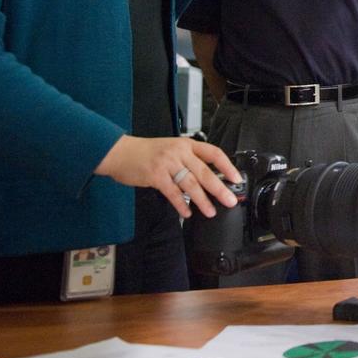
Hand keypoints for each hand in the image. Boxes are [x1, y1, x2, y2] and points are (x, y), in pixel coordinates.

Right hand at [95, 135, 242, 218]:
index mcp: (186, 144)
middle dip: (220, 188)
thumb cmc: (146, 152)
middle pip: (205, 172)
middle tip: (230, 200)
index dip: (227, 166)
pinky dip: (181, 204)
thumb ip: (188, 159)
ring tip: (211, 211)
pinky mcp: (156, 176)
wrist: (120, 152)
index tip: (236, 178)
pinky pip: (173, 193)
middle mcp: (179, 152)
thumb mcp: (171, 149)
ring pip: (191, 184)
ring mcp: (167, 164)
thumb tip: (208, 178)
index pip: (213, 153)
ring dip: (202, 200)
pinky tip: (187, 213)